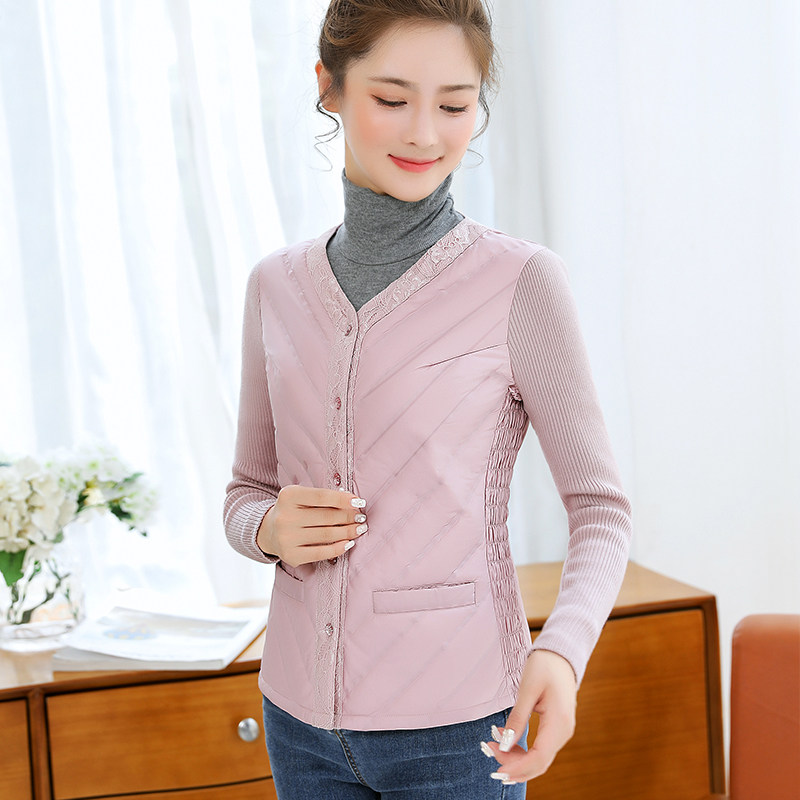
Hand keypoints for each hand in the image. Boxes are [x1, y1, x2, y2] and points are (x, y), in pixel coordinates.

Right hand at [256, 485, 367, 566]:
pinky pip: (321, 553)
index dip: (343, 500)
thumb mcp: (302, 497)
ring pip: (327, 535)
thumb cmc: (294, 510)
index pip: (322, 497)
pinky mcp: (290, 555)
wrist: (269, 531)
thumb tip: (353, 503)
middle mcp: (285, 517)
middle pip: (327, 517)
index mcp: (288, 496)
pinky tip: (349, 543)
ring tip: (359, 529)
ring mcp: (286, 538)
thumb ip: (324, 498)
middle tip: (362, 517)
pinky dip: (339, 548)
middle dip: (349, 517)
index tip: (359, 502)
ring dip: (348, 532)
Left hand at [483, 649, 576, 785]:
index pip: (539, 757)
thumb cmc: (544, 666)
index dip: (518, 767)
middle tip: (490, 751)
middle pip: (539, 763)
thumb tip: (505, 745)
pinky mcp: (556, 728)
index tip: (497, 769)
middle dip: (514, 765)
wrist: (560, 654)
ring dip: (517, 759)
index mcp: (559, 722)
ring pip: (540, 758)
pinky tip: (508, 743)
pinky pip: (541, 748)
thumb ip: (517, 718)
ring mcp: (562, 731)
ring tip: (495, 747)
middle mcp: (564, 731)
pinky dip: (524, 751)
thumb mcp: (526, 689)